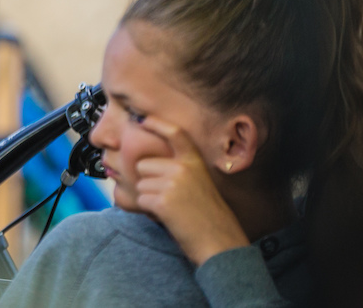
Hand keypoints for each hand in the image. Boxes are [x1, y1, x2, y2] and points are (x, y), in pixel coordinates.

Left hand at [134, 116, 248, 266]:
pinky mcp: (163, 201)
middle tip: (171, 199)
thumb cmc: (209, 216)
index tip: (142, 118)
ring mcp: (172, 184)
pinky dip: (149, 210)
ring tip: (172, 209)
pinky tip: (168, 217)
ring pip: (141, 184)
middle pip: (144, 165)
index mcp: (195, 162)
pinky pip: (141, 199)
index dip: (156, 124)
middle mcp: (183, 168)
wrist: (221, 243)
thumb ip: (180, 170)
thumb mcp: (200, 184)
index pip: (175, 134)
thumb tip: (147, 165)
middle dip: (150, 181)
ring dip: (150, 197)